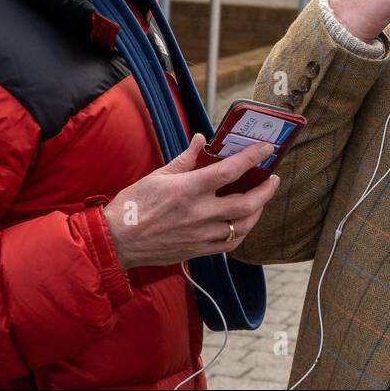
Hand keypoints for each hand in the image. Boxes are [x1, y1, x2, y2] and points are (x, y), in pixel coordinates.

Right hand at [102, 133, 279, 270]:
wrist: (117, 241)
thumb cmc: (133, 205)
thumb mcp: (158, 176)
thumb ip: (185, 159)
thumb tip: (200, 140)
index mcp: (189, 190)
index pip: (230, 170)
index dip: (253, 157)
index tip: (266, 148)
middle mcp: (200, 213)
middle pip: (247, 203)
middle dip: (266, 190)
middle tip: (272, 179)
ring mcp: (201, 235)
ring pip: (243, 225)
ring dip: (258, 211)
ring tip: (261, 199)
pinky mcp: (198, 250)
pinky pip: (230, 243)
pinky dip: (242, 231)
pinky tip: (243, 221)